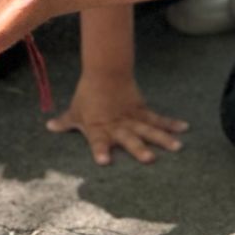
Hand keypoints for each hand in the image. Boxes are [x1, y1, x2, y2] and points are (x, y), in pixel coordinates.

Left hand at [48, 72, 186, 165]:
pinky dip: (171, 123)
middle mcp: (117, 126)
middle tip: (150, 159)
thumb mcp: (75, 110)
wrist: (104, 72)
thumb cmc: (87, 95)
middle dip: (138, 148)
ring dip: (163, 138)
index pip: (98, 142)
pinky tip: (184, 128)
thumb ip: (65, 122)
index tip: (104, 161)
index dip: (100, 151)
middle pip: (128, 138)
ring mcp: (131, 118)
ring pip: (148, 129)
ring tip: (177, 147)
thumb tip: (49, 127)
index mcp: (98, 128)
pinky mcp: (142, 110)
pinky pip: (158, 118)